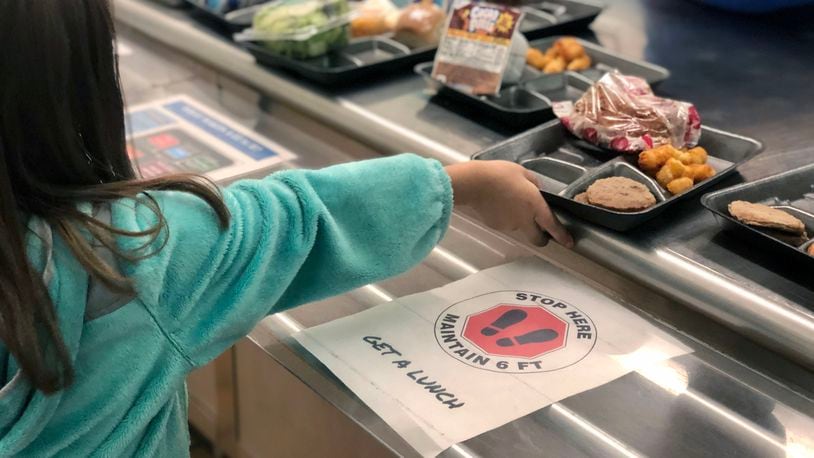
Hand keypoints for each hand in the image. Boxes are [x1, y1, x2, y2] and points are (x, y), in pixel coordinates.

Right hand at [445, 161, 573, 247]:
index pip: (553, 225)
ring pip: (519, 227)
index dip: (562, 236)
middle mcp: (524, 219)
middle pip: (537, 238)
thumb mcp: (523, 173)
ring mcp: (509, 225)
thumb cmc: (499, 174)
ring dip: (518, 219)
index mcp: (535, 205)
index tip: (568, 243)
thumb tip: (536, 190)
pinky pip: (505, 223)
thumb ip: (534, 184)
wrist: (474, 183)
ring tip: (508, 201)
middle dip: (541, 238)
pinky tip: (497, 204)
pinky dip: (504, 217)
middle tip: (540, 232)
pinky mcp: (496, 226)